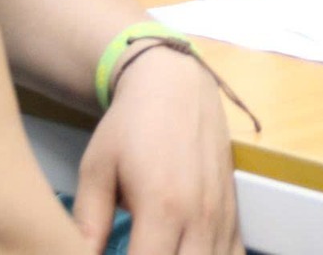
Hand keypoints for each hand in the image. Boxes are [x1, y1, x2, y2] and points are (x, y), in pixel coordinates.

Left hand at [74, 47, 241, 254]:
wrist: (176, 85)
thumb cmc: (130, 126)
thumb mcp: (96, 169)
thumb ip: (88, 222)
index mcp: (162, 207)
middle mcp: (200, 216)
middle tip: (138, 253)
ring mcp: (223, 215)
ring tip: (159, 251)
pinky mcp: (234, 211)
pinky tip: (188, 253)